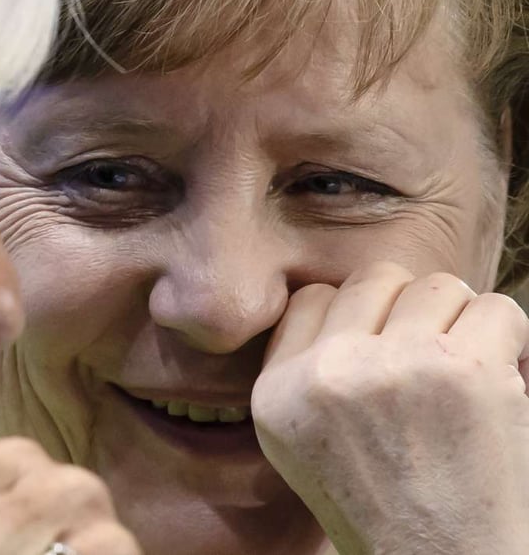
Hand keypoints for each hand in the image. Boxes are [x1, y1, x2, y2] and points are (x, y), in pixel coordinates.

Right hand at [252, 262, 528, 554]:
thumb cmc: (379, 505)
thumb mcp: (294, 442)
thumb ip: (300, 370)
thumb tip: (340, 301)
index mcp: (277, 391)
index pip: (313, 298)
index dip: (356, 315)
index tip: (382, 348)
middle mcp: (327, 373)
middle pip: (375, 279)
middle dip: (408, 307)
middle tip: (429, 353)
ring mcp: (395, 367)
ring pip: (437, 285)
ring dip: (460, 319)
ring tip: (464, 368)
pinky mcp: (464, 371)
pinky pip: (496, 308)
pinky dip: (509, 337)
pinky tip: (502, 374)